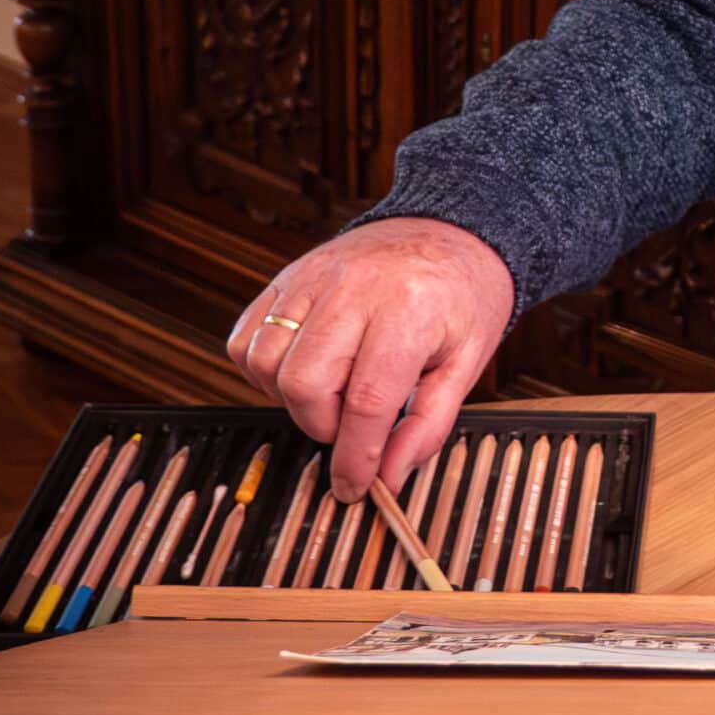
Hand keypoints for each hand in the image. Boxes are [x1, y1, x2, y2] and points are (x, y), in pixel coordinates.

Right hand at [226, 217, 514, 504]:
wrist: (452, 228)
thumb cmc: (463, 294)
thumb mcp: (468, 362)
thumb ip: (429, 424)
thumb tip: (390, 475)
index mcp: (409, 308)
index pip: (367, 400)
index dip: (356, 456)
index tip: (355, 486)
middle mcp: (355, 287)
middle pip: (305, 382)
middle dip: (323, 425)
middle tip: (352, 424)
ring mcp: (314, 277)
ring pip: (267, 361)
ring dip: (291, 398)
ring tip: (333, 391)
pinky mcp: (288, 275)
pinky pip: (247, 336)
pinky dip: (264, 368)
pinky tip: (304, 369)